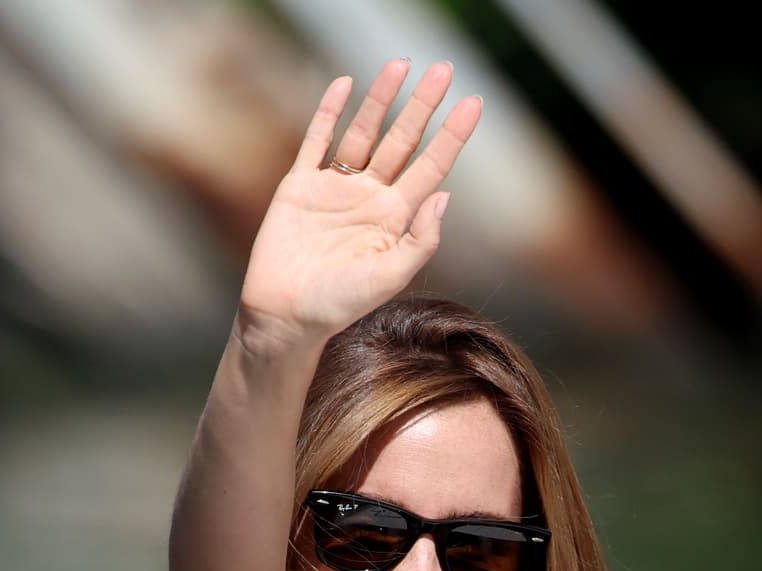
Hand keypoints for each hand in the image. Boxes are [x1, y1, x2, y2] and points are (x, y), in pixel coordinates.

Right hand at [237, 60, 481, 351]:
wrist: (286, 315)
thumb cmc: (340, 305)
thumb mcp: (390, 277)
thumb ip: (421, 240)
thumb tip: (446, 194)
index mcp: (395, 218)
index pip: (431, 166)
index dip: (453, 135)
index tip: (475, 103)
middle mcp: (369, 197)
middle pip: (403, 140)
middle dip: (423, 105)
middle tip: (445, 68)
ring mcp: (335, 188)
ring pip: (364, 132)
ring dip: (381, 99)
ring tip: (400, 64)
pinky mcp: (300, 186)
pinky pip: (317, 140)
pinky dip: (329, 112)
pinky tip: (345, 84)